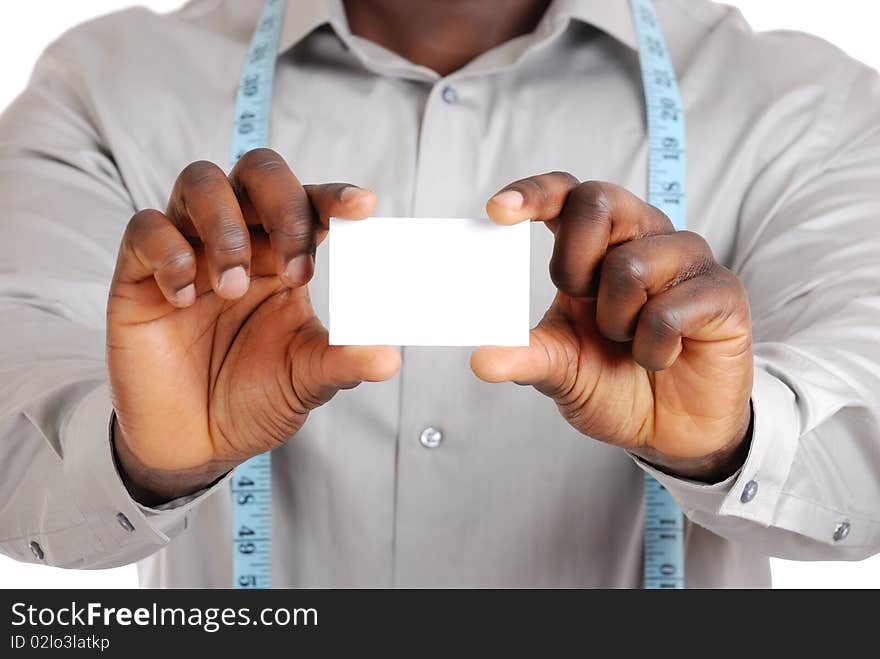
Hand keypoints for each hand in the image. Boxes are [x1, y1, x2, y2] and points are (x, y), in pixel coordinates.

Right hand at [107, 149, 399, 503]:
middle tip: (295, 266)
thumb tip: (390, 357)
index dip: (334, 196)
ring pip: (200, 182)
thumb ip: (343, 362)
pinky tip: (184, 299)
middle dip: (282, 204)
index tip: (362, 206)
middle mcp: (240, 241)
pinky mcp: (139, 273)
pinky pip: (145, 229)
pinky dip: (169, 253)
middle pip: (257, 171)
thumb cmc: (253, 398)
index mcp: (285, 256)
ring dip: (225, 228)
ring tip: (233, 289)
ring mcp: (189, 250)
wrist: (195, 444)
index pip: (309, 202)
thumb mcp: (306, 381)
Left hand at [472, 174, 752, 480]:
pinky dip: (652, 349)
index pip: (566, 194)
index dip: (533, 193)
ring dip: (617, 322)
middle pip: (599, 199)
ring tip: (629, 343)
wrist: (672, 431)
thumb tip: (481, 358)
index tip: (496, 213)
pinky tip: (661, 358)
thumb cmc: (615, 384)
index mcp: (596, 247)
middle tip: (580, 303)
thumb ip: (525, 355)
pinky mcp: (722, 292)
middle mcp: (641, 238)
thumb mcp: (560, 370)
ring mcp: (684, 260)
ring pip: (631, 264)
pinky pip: (671, 310)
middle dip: (574, 261)